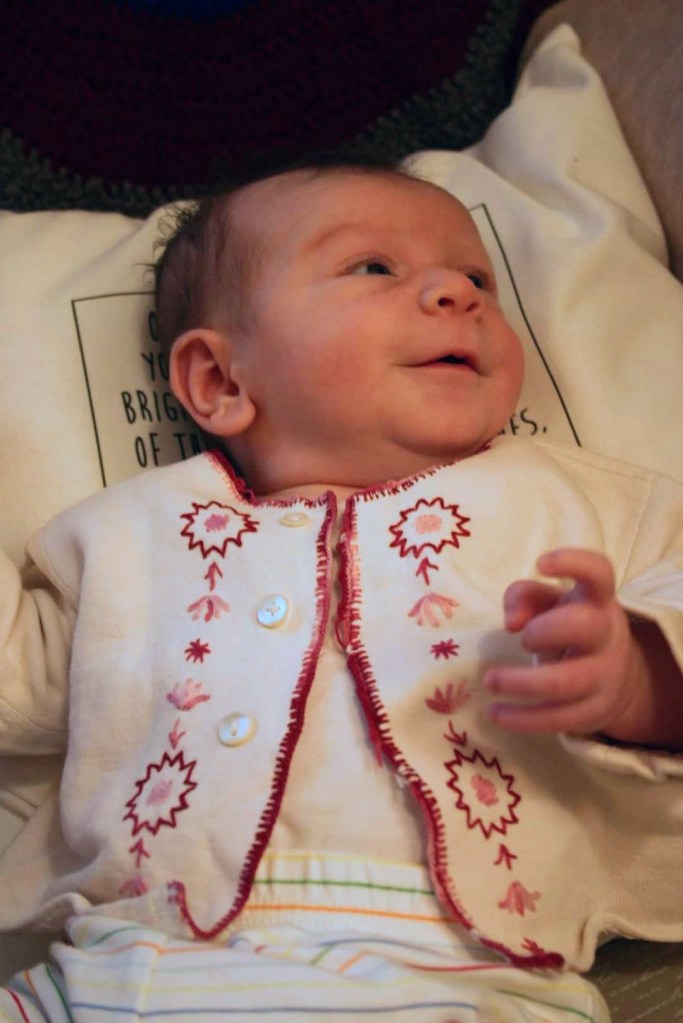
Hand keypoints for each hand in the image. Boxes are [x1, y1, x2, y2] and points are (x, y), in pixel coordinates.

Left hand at [483, 548, 637, 735]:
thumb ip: (523, 596)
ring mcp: (605, 675)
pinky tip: (494, 713)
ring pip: (568, 682)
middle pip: (584, 626)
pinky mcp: (594, 711)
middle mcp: (607, 634)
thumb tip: (511, 622)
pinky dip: (521, 719)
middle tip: (522, 638)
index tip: (541, 563)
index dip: (573, 562)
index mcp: (596, 600)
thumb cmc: (568, 626)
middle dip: (543, 630)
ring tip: (490, 681)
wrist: (615, 676)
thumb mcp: (549, 604)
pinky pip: (557, 719)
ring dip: (521, 683)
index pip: (599, 572)